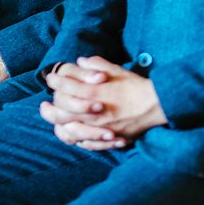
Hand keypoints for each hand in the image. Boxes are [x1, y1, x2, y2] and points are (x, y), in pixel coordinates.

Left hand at [40, 57, 167, 149]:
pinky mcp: (107, 139)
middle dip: (49, 109)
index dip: (55, 82)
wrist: (159, 105)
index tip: (50, 79)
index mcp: (96, 93)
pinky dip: (76, 139)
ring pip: (70, 130)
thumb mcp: (118, 70)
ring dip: (59, 126)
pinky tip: (71, 133)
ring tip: (54, 122)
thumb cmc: (138, 87)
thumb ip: (98, 65)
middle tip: (44, 106)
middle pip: (62, 113)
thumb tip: (81, 61)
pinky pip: (85, 143)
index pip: (67, 87)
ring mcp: (100, 128)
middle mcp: (94, 112)